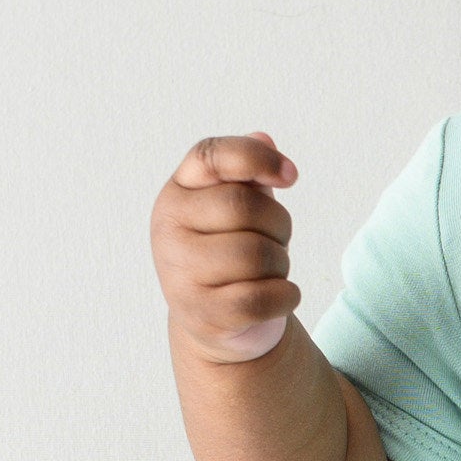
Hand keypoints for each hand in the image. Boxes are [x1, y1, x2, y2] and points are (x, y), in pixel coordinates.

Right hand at [153, 131, 300, 361]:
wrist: (219, 321)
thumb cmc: (232, 252)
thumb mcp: (240, 208)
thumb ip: (249, 173)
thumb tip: (264, 139)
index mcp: (177, 193)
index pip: (212, 156)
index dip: (256, 158)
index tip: (291, 176)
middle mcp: (169, 229)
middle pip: (245, 207)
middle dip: (279, 225)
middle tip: (277, 241)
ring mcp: (179, 273)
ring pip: (256, 255)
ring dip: (281, 264)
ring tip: (270, 271)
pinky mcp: (201, 313)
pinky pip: (262, 297)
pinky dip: (286, 296)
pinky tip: (280, 295)